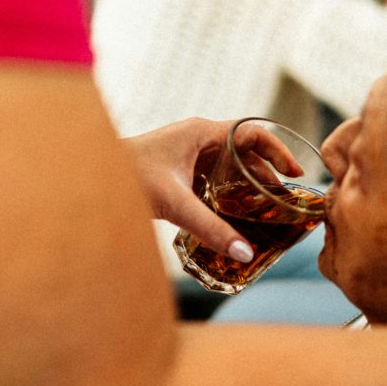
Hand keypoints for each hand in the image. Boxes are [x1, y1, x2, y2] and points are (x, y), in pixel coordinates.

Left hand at [124, 118, 300, 261]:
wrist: (91, 176)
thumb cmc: (127, 177)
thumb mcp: (175, 204)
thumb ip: (210, 228)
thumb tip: (244, 253)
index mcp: (202, 133)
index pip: (253, 133)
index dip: (278, 150)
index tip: (295, 172)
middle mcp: (197, 138)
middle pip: (244, 152)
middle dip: (266, 174)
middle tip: (284, 199)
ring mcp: (186, 153)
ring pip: (228, 166)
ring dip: (246, 185)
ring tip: (264, 209)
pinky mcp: (177, 170)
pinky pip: (211, 177)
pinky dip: (226, 193)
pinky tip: (233, 215)